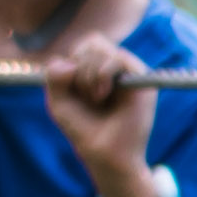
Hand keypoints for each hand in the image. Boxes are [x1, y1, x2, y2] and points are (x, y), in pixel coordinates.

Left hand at [38, 31, 161, 196]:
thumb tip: (67, 62)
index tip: (71, 88)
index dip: (72, 61)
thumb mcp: (58, 101)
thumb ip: (54, 76)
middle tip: (86, 97)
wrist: (104, 153)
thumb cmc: (83, 129)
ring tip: (96, 99)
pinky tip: (103, 95)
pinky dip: (102, 74)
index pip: (85, 45)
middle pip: (92, 42)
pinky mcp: (142, 80)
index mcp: (100, 70)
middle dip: (79, 69)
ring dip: (89, 76)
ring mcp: (131, 73)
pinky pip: (118, 58)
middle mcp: (118, 68)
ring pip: (103, 50)